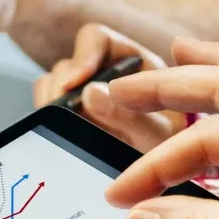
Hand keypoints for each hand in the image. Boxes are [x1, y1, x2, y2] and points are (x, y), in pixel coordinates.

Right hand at [33, 25, 185, 152]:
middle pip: (67, 65)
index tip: (72, 86)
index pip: (97, 40)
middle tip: (61, 118)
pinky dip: (49, 121)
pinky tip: (62, 137)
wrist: (164, 178)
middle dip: (60, 92)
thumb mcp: (159, 137)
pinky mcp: (70, 116)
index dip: (81, 58)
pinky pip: (47, 110)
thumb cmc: (172, 152)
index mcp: (134, 64)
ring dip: (53, 108)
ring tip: (65, 131)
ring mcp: (85, 95)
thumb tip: (89, 93)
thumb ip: (131, 118)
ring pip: (51, 86)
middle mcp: (106, 74)